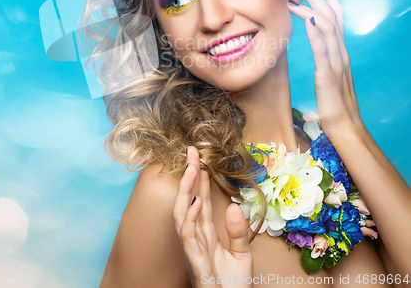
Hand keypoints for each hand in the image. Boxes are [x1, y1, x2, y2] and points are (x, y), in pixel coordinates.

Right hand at [172, 146, 252, 287]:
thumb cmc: (233, 287)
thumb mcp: (242, 255)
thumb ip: (238, 231)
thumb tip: (232, 206)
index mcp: (207, 234)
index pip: (200, 200)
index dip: (199, 180)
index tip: (201, 160)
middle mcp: (197, 237)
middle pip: (189, 200)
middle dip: (190, 176)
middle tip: (192, 151)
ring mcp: (193, 248)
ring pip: (182, 213)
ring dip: (186, 190)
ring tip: (193, 168)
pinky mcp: (195, 260)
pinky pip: (188, 236)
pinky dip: (190, 218)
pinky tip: (196, 201)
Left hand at [288, 0, 362, 137]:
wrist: (345, 125)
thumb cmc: (335, 100)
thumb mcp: (329, 72)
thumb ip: (325, 53)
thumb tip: (316, 36)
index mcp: (339, 51)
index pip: (337, 17)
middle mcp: (340, 52)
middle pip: (332, 16)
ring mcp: (336, 63)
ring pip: (329, 29)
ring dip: (313, 8)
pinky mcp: (329, 75)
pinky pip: (324, 51)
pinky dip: (317, 34)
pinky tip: (309, 21)